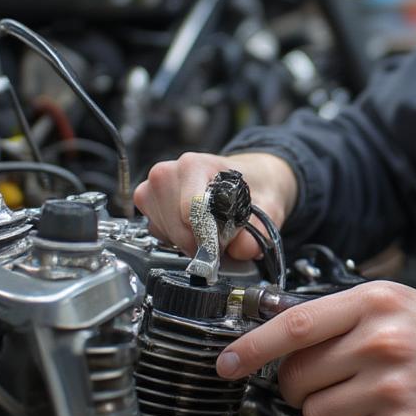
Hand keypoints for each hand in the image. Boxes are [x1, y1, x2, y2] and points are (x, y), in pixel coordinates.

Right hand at [133, 151, 297, 258]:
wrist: (249, 176)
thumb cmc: (253, 186)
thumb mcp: (268, 207)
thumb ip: (258, 232)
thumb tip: (243, 250)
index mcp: (194, 165)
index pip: (189, 213)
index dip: (208, 237)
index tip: (224, 245)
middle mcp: (167, 172)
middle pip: (176, 227)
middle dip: (199, 242)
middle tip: (221, 238)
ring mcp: (153, 186)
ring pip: (165, 232)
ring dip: (187, 241)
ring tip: (209, 228)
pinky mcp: (147, 200)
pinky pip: (157, 232)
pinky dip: (176, 238)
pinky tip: (193, 227)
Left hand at [216, 280, 415, 415]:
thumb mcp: (400, 303)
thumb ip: (346, 314)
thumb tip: (286, 331)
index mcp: (375, 302)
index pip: (294, 325)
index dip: (252, 347)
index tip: (227, 362)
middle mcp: (380, 341)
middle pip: (299, 375)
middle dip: (298, 387)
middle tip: (322, 384)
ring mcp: (391, 386)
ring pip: (316, 413)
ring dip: (326, 415)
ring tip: (358, 403)